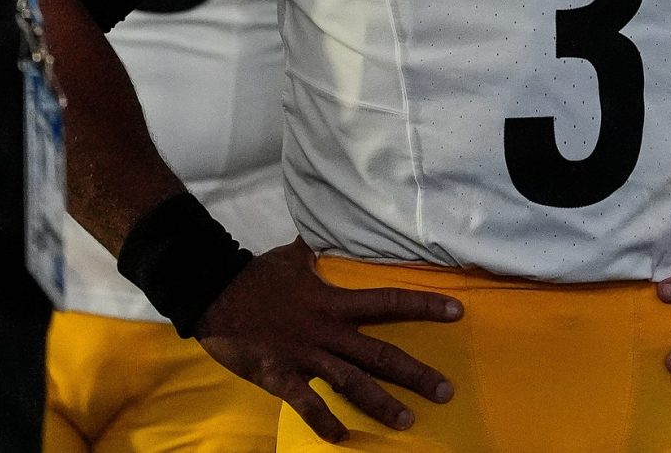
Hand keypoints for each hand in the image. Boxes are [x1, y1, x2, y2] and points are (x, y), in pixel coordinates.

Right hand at [194, 239, 461, 443]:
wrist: (213, 292)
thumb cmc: (255, 275)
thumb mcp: (289, 257)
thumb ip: (311, 253)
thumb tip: (318, 238)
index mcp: (333, 301)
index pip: (388, 302)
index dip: (424, 306)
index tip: (457, 312)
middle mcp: (327, 330)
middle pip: (380, 352)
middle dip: (415, 373)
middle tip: (446, 391)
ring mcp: (304, 354)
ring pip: (351, 381)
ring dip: (380, 402)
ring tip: (407, 421)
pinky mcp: (279, 373)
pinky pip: (304, 401)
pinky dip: (322, 420)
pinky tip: (341, 437)